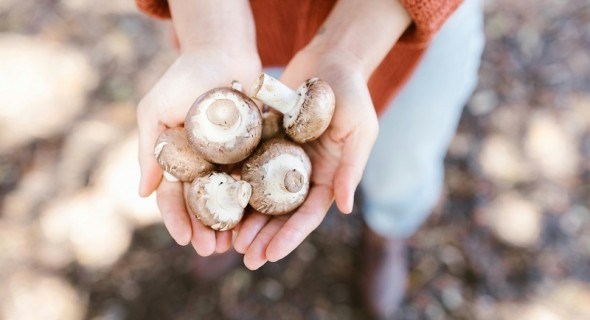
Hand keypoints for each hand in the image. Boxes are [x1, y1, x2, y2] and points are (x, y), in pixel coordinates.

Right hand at [137, 48, 260, 255]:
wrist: (222, 51)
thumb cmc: (183, 78)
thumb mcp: (155, 112)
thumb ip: (149, 151)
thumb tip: (141, 194)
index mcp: (178, 159)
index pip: (175, 197)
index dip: (177, 219)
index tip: (186, 239)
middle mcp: (203, 163)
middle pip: (204, 204)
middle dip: (206, 228)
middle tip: (213, 250)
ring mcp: (229, 158)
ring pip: (229, 198)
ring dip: (230, 222)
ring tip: (235, 244)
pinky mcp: (254, 148)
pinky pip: (254, 178)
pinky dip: (254, 199)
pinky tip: (258, 218)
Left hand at [234, 49, 378, 268]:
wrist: (331, 60)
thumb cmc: (352, 94)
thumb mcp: (360, 131)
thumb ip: (351, 168)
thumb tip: (344, 208)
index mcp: (328, 176)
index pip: (308, 214)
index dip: (289, 237)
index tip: (270, 255)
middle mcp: (304, 173)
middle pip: (281, 213)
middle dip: (264, 237)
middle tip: (245, 258)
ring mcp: (283, 159)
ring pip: (261, 196)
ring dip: (247, 219)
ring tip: (228, 241)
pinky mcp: (265, 142)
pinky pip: (248, 167)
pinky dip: (235, 185)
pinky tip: (217, 200)